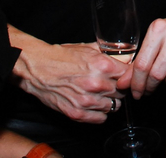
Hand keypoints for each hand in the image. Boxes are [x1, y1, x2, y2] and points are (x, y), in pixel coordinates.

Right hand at [11, 28, 127, 122]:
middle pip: (123, 91)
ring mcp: (86, 100)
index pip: (129, 75)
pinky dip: (100, 113)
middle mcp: (96, 84)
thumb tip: (126, 57)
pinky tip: (94, 105)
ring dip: (110, 101)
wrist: (37, 68)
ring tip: (101, 95)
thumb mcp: (88, 48)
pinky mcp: (76, 113)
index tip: (124, 76)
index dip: (127, 75)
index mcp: (102, 65)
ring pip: (114, 106)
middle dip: (119, 88)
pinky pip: (101, 118)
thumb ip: (109, 53)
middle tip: (112, 85)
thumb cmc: (61, 56)